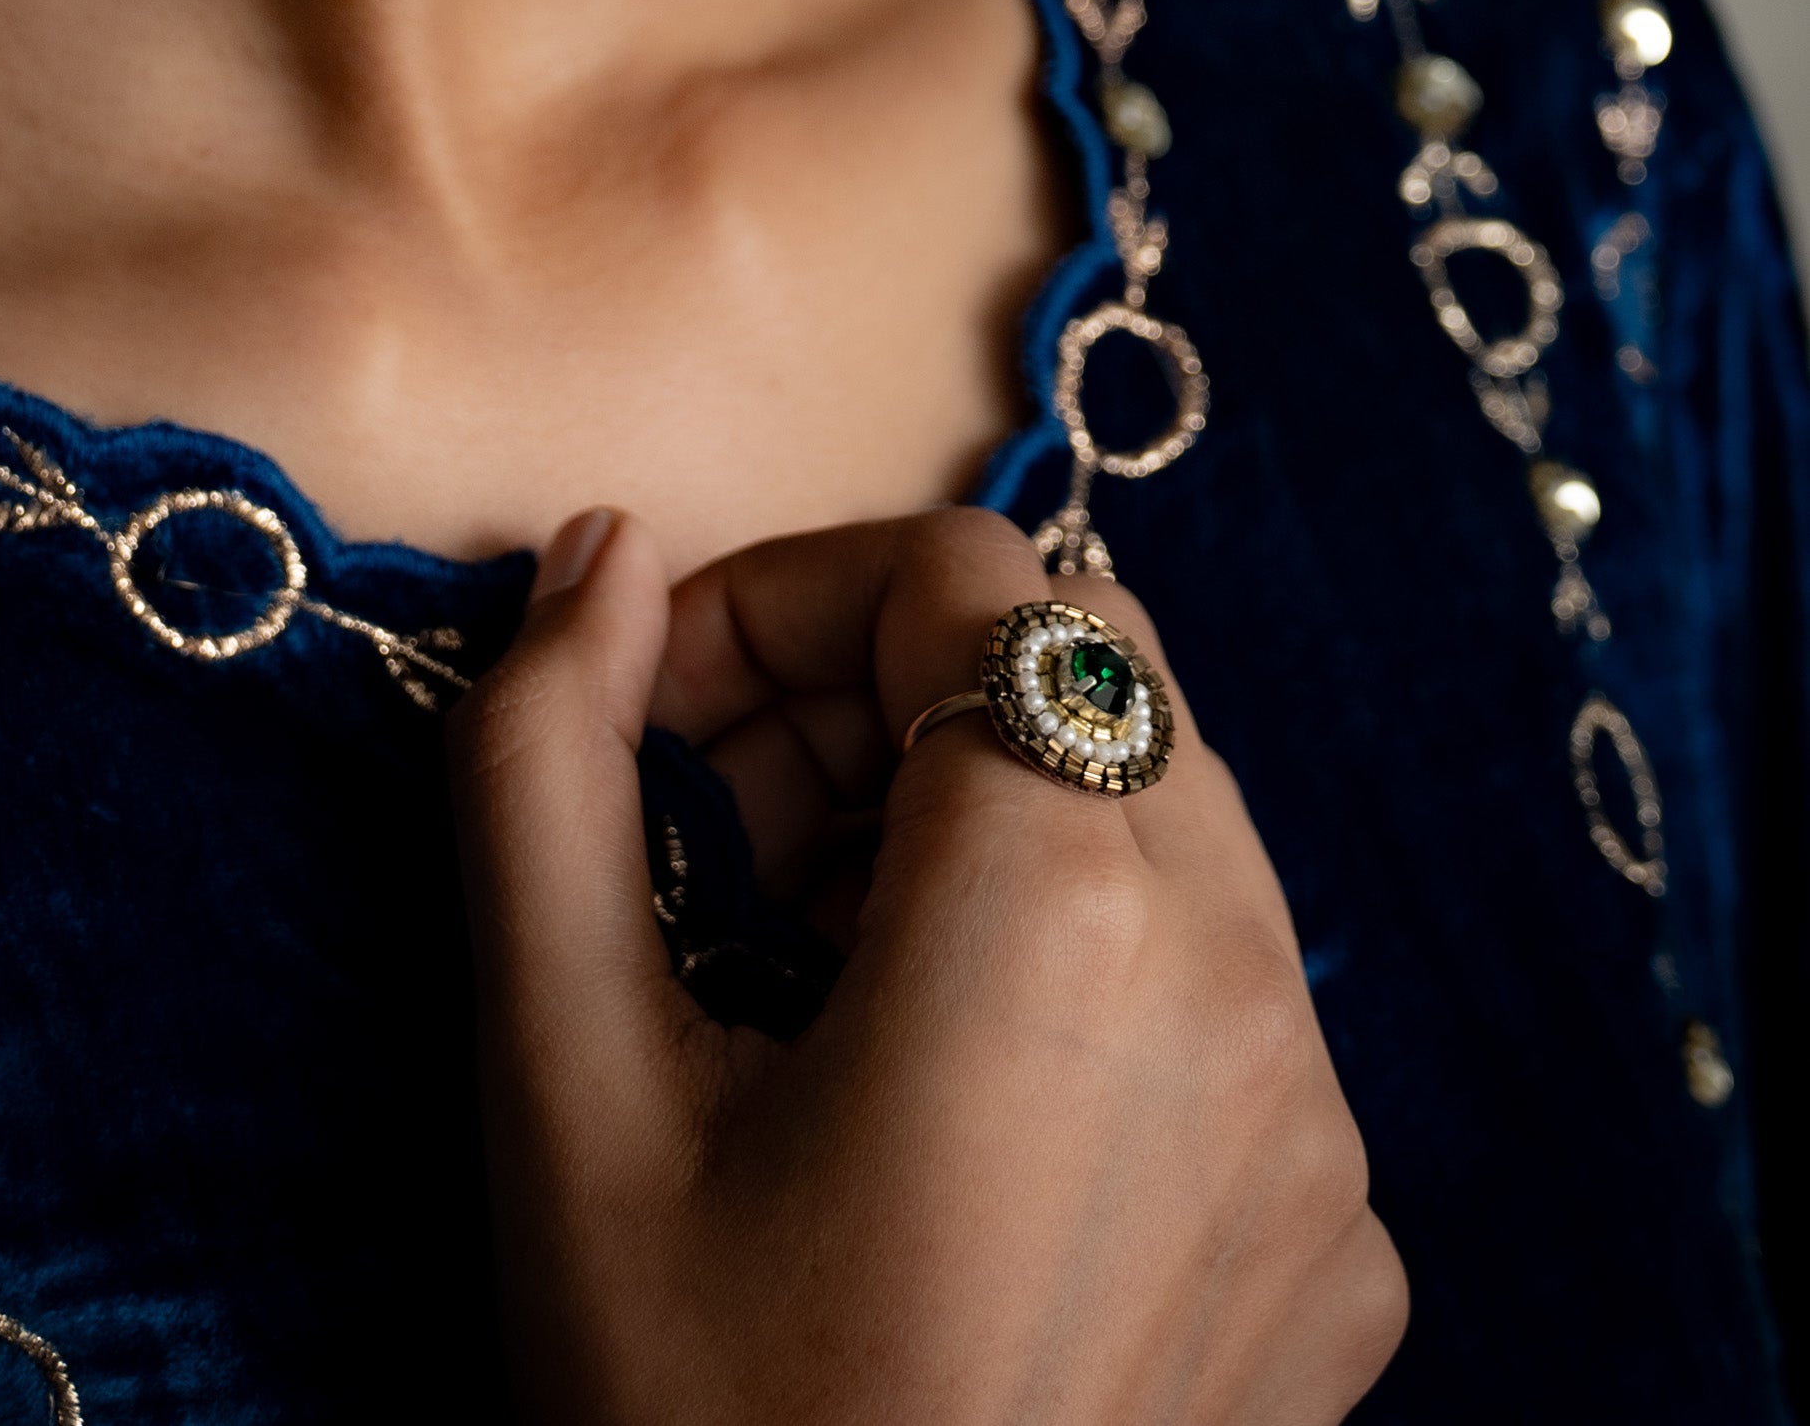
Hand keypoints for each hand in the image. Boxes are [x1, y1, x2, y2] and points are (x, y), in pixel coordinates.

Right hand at [447, 503, 1403, 1425]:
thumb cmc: (686, 1424)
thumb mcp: (565, 1081)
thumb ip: (549, 765)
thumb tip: (598, 557)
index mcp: (1065, 909)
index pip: (958, 575)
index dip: (779, 603)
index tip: (657, 726)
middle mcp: (1248, 985)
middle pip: (1085, 668)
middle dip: (884, 698)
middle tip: (725, 846)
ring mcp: (1321, 1130)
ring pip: (1166, 821)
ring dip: (980, 832)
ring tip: (814, 982)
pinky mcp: (1346, 1249)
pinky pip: (1227, 1000)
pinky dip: (1084, 982)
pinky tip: (942, 1131)